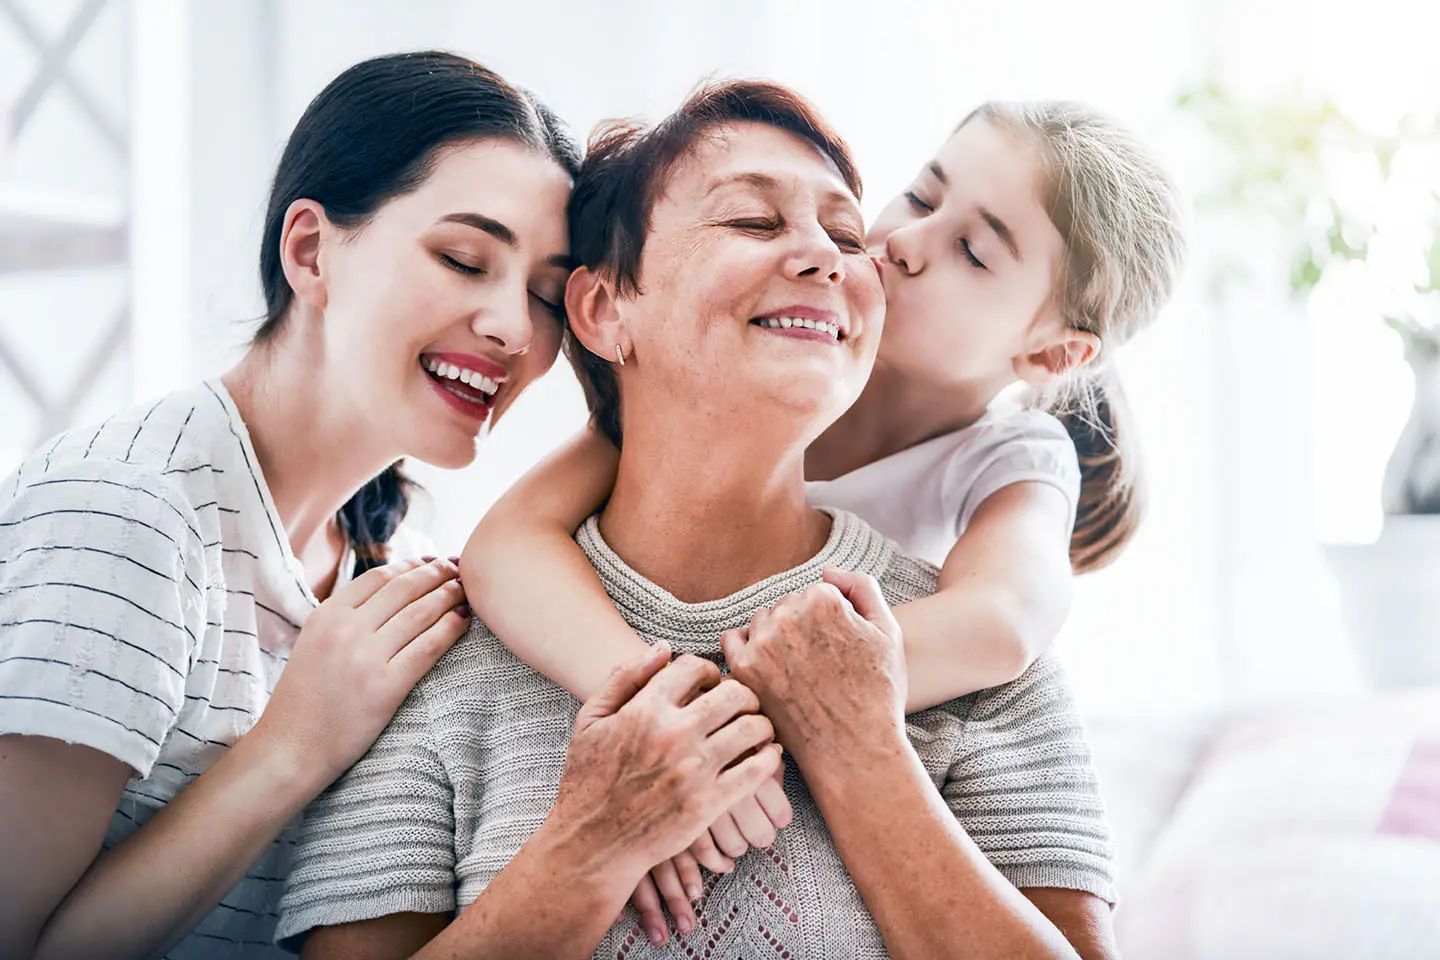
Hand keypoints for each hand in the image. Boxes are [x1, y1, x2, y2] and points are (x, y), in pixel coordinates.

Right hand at [250, 557, 468, 787]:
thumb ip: (345, 617)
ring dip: (449, 595)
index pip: (379, 576)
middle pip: (404, 588)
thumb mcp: (314, 643)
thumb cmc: (304, 699)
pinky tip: (464, 619)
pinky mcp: (385, 686)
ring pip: (420, 613)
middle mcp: (345, 630)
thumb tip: (389, 591)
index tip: (431, 561)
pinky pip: (428, 646)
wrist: (288, 749)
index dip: (411, 565)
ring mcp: (365, 657)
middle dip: (436, 573)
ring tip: (465, 589)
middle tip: (456, 568)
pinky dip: (451, 628)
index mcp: (326, 616)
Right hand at [552, 644, 782, 944]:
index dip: (708, 669)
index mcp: (645, 709)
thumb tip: (662, 648)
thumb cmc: (588, 780)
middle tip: (743, 704)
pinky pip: (756, 771)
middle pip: (733, 693)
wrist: (590, 844)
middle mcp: (673, 734)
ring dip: (761, 724)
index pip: (694, 667)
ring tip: (757, 729)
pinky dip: (769, 758)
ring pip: (752, 729)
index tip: (712, 682)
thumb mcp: (591, 721)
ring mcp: (694, 770)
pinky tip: (767, 756)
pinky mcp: (709, 804)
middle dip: (743, 694)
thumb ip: (624, 678)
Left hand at [723, 566, 905, 770]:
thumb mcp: (887, 632)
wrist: (855, 751)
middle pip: (786, 607)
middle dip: (799, 629)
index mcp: (824, 600)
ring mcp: (763, 643)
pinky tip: (767, 671)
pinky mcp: (744, 671)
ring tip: (797, 673)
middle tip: (818, 666)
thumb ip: (861, 588)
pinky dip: (747, 652)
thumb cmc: (878, 693)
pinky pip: (733, 642)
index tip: (837, 649)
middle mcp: (789, 615)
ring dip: (773, 639)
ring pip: (761, 623)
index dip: (828, 622)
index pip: (814, 594)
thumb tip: (827, 570)